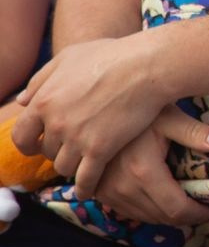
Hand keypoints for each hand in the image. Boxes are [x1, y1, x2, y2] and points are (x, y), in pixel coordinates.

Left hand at [18, 34, 176, 194]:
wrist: (147, 67)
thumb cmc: (112, 56)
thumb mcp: (69, 57)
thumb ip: (41, 79)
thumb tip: (22, 101)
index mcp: (43, 101)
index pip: (22, 135)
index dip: (29, 143)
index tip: (38, 146)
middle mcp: (55, 123)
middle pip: (48, 152)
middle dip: (59, 150)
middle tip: (74, 147)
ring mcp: (77, 138)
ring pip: (64, 167)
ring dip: (73, 166)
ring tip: (84, 163)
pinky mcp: (100, 149)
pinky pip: (85, 178)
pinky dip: (85, 188)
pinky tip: (89, 191)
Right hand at [91, 107, 208, 225]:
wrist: (101, 114)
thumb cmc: (141, 112)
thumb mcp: (169, 118)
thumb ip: (195, 132)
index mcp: (143, 172)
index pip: (177, 209)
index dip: (200, 214)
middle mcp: (123, 188)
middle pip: (163, 217)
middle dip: (189, 218)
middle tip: (208, 209)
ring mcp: (109, 193)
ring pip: (146, 217)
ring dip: (170, 216)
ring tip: (190, 207)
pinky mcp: (101, 193)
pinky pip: (130, 212)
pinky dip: (150, 212)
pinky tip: (165, 202)